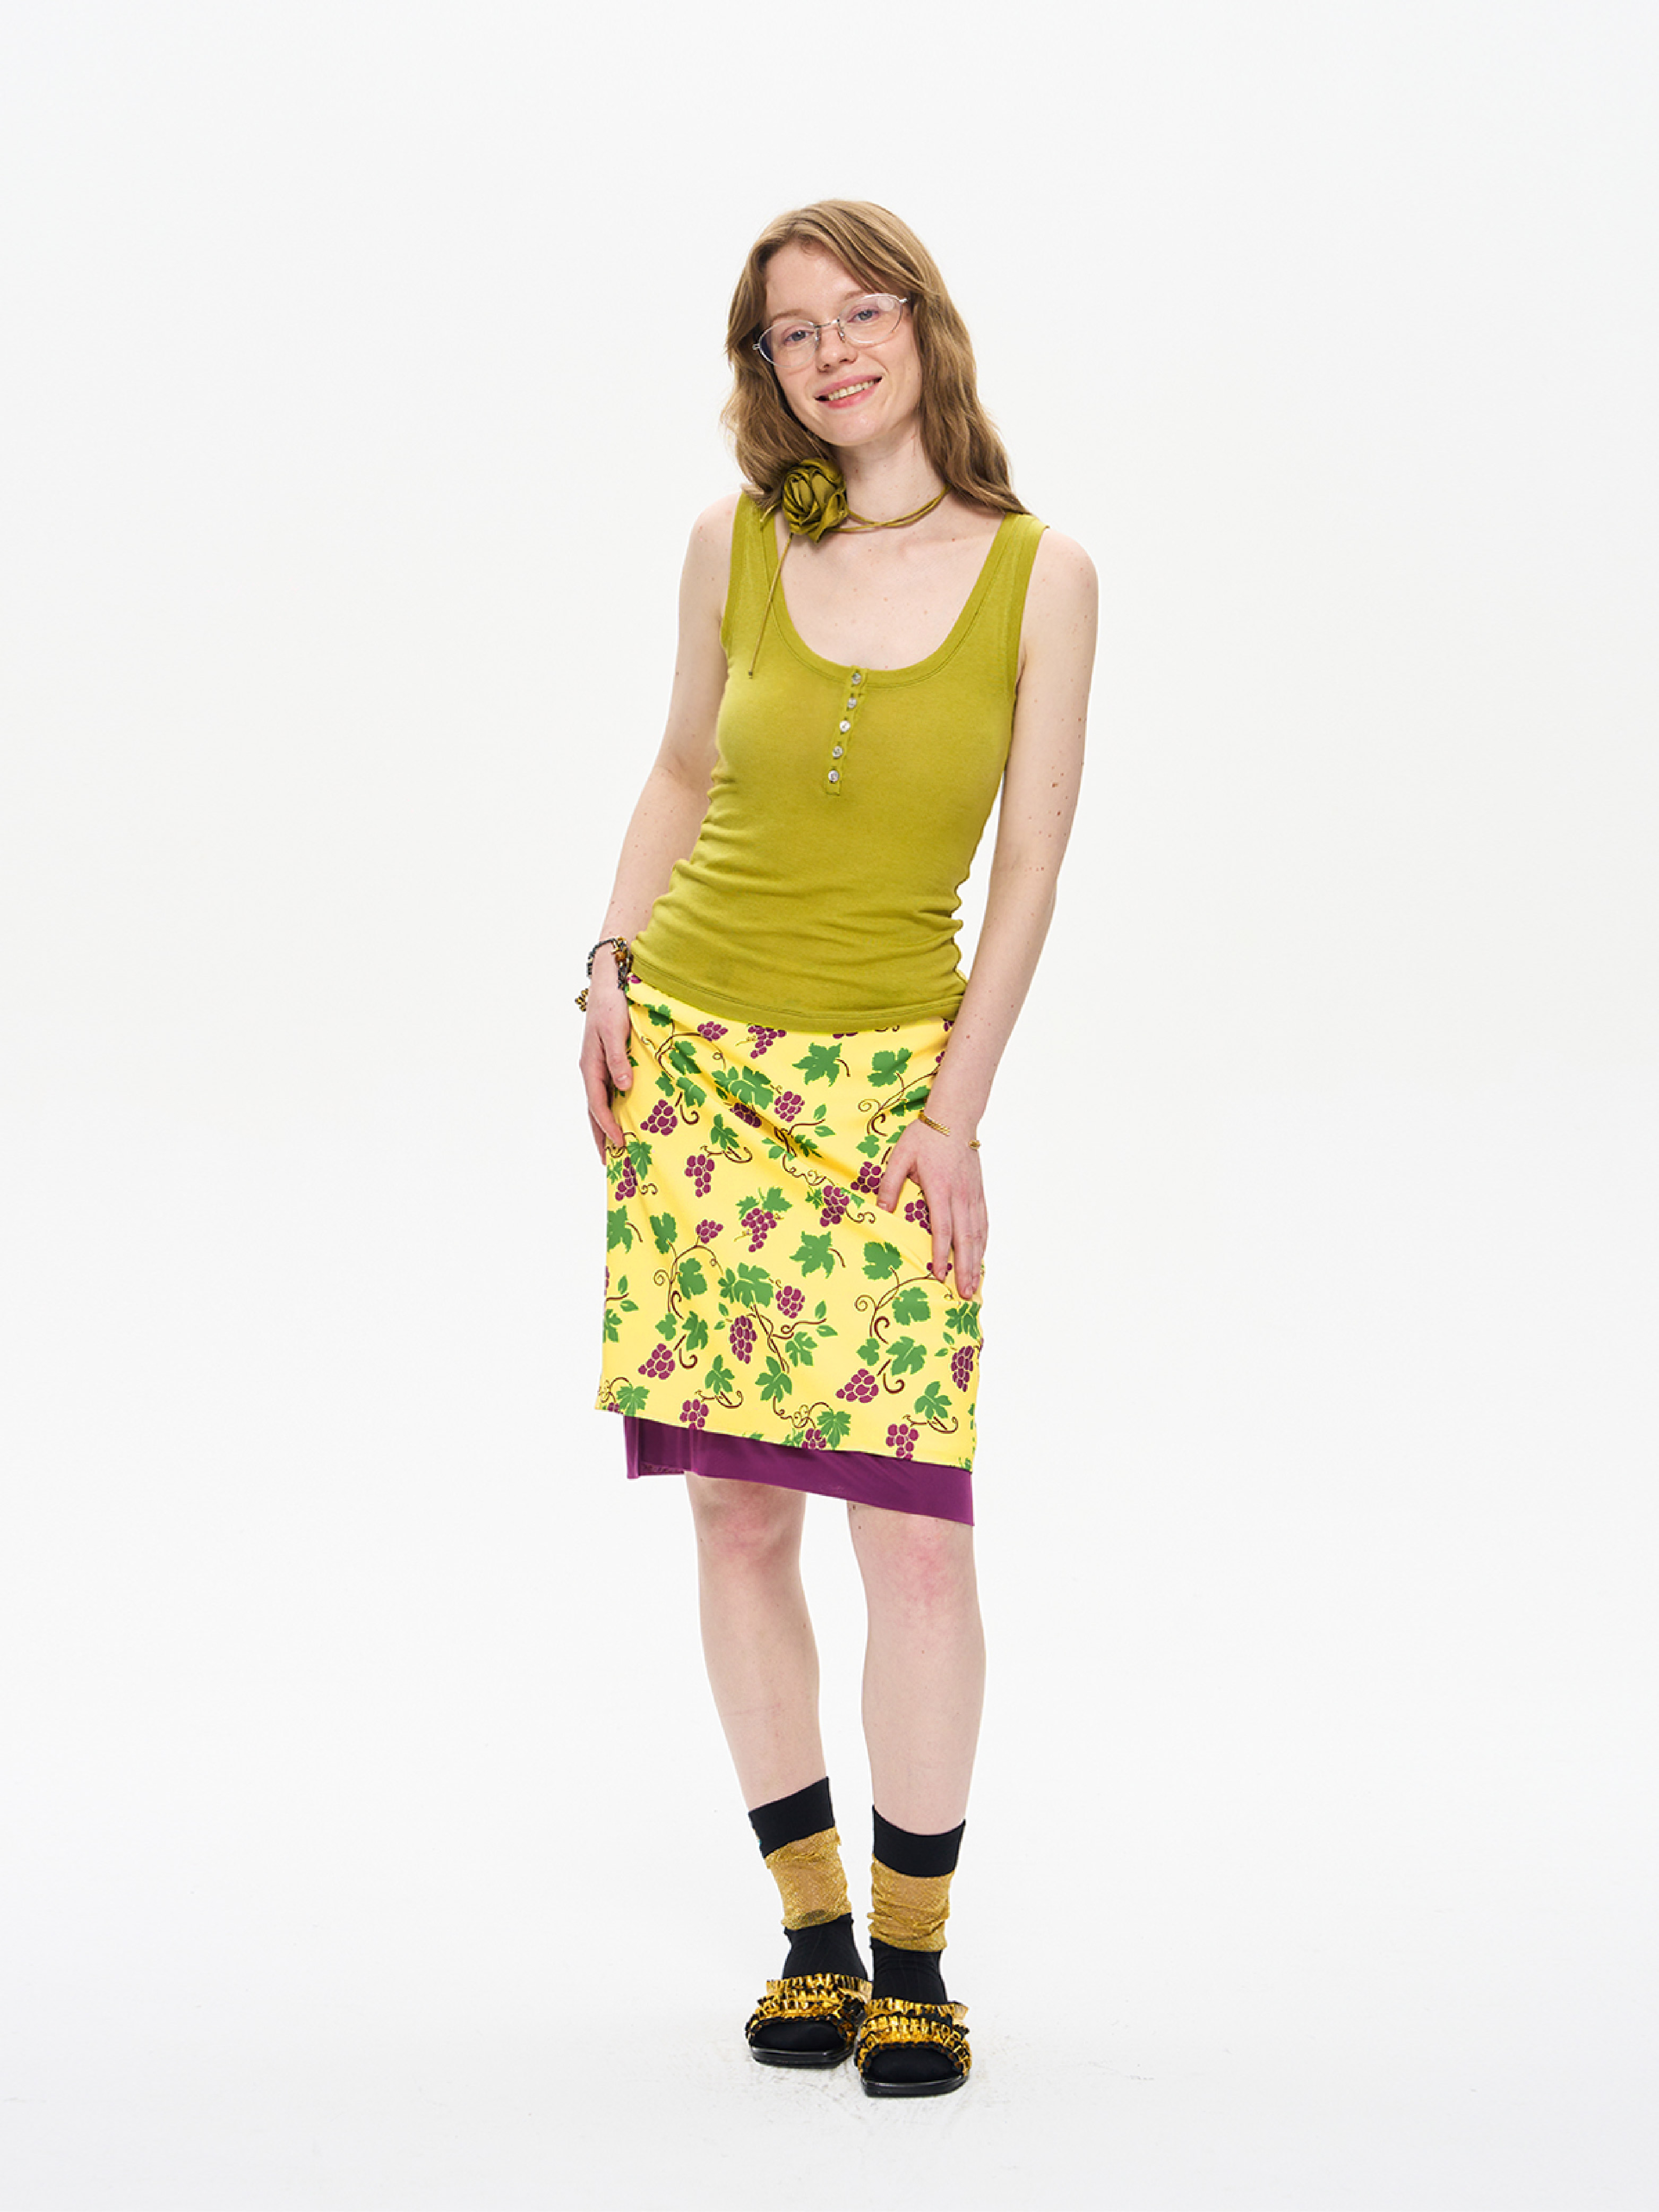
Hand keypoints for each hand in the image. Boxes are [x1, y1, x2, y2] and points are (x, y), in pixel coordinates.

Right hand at [579, 972, 632, 1158]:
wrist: (609, 983)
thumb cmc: (612, 1005)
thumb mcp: (616, 1030)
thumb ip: (618, 1059)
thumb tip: (623, 1087)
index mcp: (590, 1066)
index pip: (597, 1104)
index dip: (608, 1126)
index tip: (620, 1143)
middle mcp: (591, 1070)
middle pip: (593, 1111)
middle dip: (600, 1136)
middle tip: (608, 1163)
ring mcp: (597, 1067)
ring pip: (598, 1103)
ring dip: (604, 1127)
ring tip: (612, 1149)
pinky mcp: (606, 1062)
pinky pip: (606, 1092)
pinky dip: (611, 1110)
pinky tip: (621, 1117)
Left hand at [876, 1118, 986, 1297]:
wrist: (954, 1117)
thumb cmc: (924, 1137)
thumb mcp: (900, 1156)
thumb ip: (889, 1184)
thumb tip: (881, 1209)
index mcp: (940, 1188)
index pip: (942, 1229)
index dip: (941, 1254)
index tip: (939, 1275)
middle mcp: (960, 1195)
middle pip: (965, 1238)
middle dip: (965, 1269)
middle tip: (965, 1294)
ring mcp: (972, 1195)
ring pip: (977, 1234)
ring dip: (976, 1261)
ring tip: (975, 1285)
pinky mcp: (978, 1192)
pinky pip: (983, 1222)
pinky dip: (982, 1243)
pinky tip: (981, 1257)